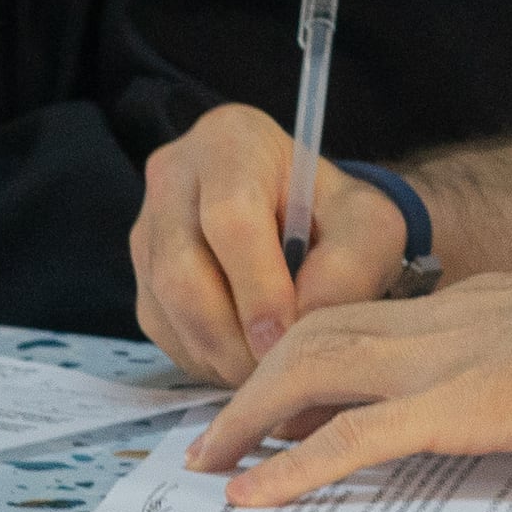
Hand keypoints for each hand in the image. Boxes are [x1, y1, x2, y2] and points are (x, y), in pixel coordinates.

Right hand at [130, 100, 411, 384]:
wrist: (307, 222)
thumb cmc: (336, 217)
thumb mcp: (369, 228)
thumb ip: (348, 268)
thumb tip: (296, 324)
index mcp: (231, 142)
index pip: (230, 219)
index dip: (257, 288)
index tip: (286, 336)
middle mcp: (174, 175)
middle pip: (182, 270)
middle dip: (232, 335)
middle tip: (276, 369)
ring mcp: (148, 226)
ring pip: (166, 306)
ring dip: (218, 354)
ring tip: (267, 368)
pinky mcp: (141, 273)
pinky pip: (161, 327)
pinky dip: (204, 357)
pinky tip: (244, 356)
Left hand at [183, 267, 511, 506]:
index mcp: (463, 306)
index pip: (359, 320)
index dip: (303, 355)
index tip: (272, 396)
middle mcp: (435, 323)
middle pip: (314, 336)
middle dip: (254, 383)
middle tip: (216, 436)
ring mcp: (437, 363)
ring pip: (311, 372)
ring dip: (250, 417)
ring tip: (212, 463)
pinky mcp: (451, 409)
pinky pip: (351, 438)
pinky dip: (290, 466)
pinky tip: (251, 495)